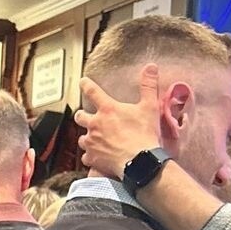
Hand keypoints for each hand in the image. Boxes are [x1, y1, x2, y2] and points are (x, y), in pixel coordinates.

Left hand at [74, 63, 162, 177]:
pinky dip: (90, 156)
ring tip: (93, 139)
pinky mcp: (92, 158)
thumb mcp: (150, 106)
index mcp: (108, 109)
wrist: (140, 162)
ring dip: (86, 137)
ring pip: (81, 138)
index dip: (86, 85)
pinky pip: (86, 156)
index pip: (92, 91)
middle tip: (85, 116)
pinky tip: (96, 156)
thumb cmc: (145, 134)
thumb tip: (150, 67)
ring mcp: (91, 142)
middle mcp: (95, 124)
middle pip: (80, 116)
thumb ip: (148, 85)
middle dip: (82, 115)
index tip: (82, 82)